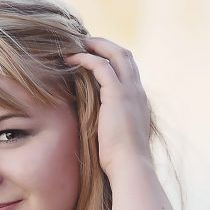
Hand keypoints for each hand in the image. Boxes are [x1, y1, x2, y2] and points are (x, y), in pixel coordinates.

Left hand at [63, 36, 152, 179]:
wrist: (130, 166)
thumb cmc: (120, 160)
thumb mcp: (115, 137)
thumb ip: (108, 124)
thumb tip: (92, 124)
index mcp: (138, 101)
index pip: (128, 69)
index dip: (111, 59)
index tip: (93, 57)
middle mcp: (138, 91)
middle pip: (125, 55)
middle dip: (104, 45)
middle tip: (83, 43)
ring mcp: (130, 91)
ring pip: (116, 53)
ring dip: (95, 46)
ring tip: (75, 45)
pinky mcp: (118, 94)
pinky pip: (101, 66)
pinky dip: (86, 58)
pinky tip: (71, 59)